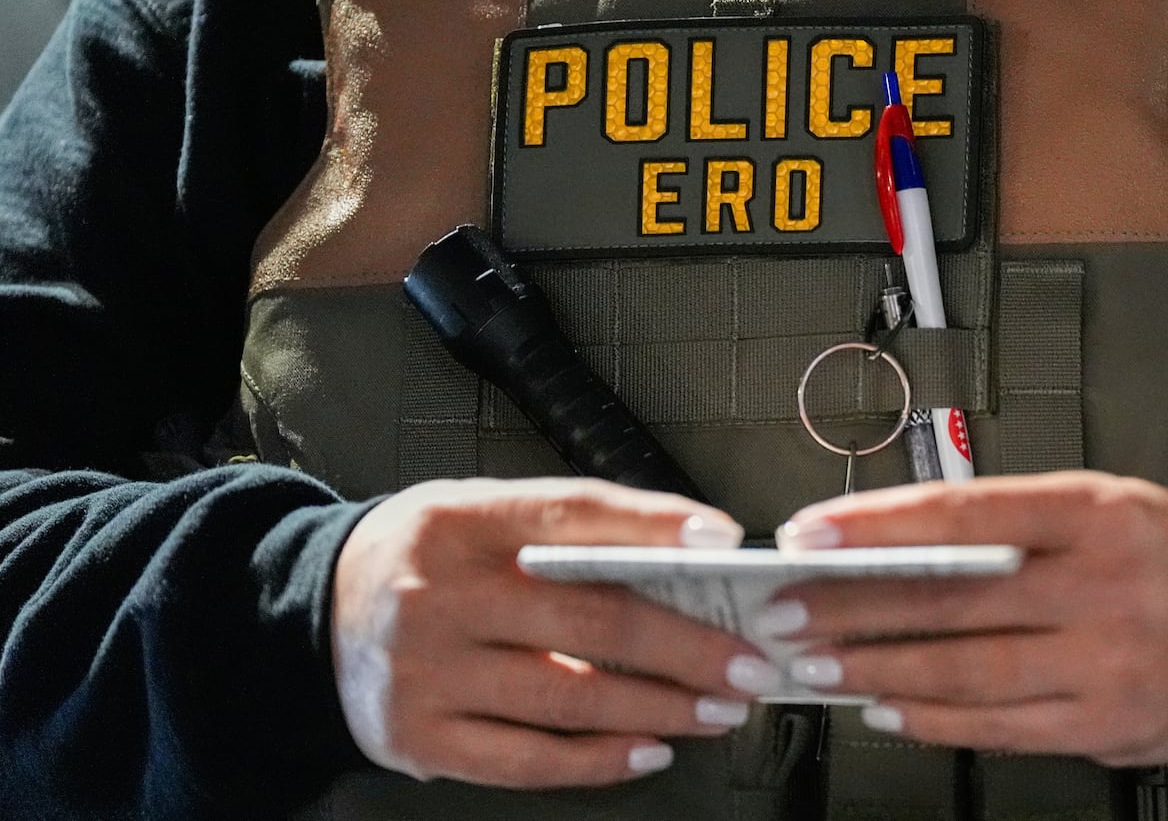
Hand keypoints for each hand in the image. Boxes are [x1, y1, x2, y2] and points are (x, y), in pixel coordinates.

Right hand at [332, 478, 781, 788]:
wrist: (310, 617)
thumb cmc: (424, 558)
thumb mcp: (474, 513)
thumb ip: (561, 530)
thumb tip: (682, 560)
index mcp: (458, 520)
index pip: (571, 512)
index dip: (653, 523)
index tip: (723, 540)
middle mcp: (439, 595)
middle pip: (589, 618)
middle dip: (687, 645)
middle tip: (751, 662)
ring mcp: (426, 674)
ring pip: (570, 696)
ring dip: (661, 707)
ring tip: (721, 709)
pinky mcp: (419, 740)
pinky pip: (529, 760)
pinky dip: (600, 759)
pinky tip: (652, 749)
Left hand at [768, 473, 1167, 766]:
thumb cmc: (1156, 555)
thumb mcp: (1096, 504)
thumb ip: (1003, 522)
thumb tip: (888, 545)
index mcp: (1091, 513)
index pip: (963, 511)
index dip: (875, 525)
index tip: (808, 533)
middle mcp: (1098, 586)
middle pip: (951, 597)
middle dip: (852, 608)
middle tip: (783, 614)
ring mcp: (1103, 662)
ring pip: (965, 671)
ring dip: (876, 670)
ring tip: (815, 667)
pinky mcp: (1101, 725)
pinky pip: (997, 727)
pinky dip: (931, 719)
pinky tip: (883, 708)